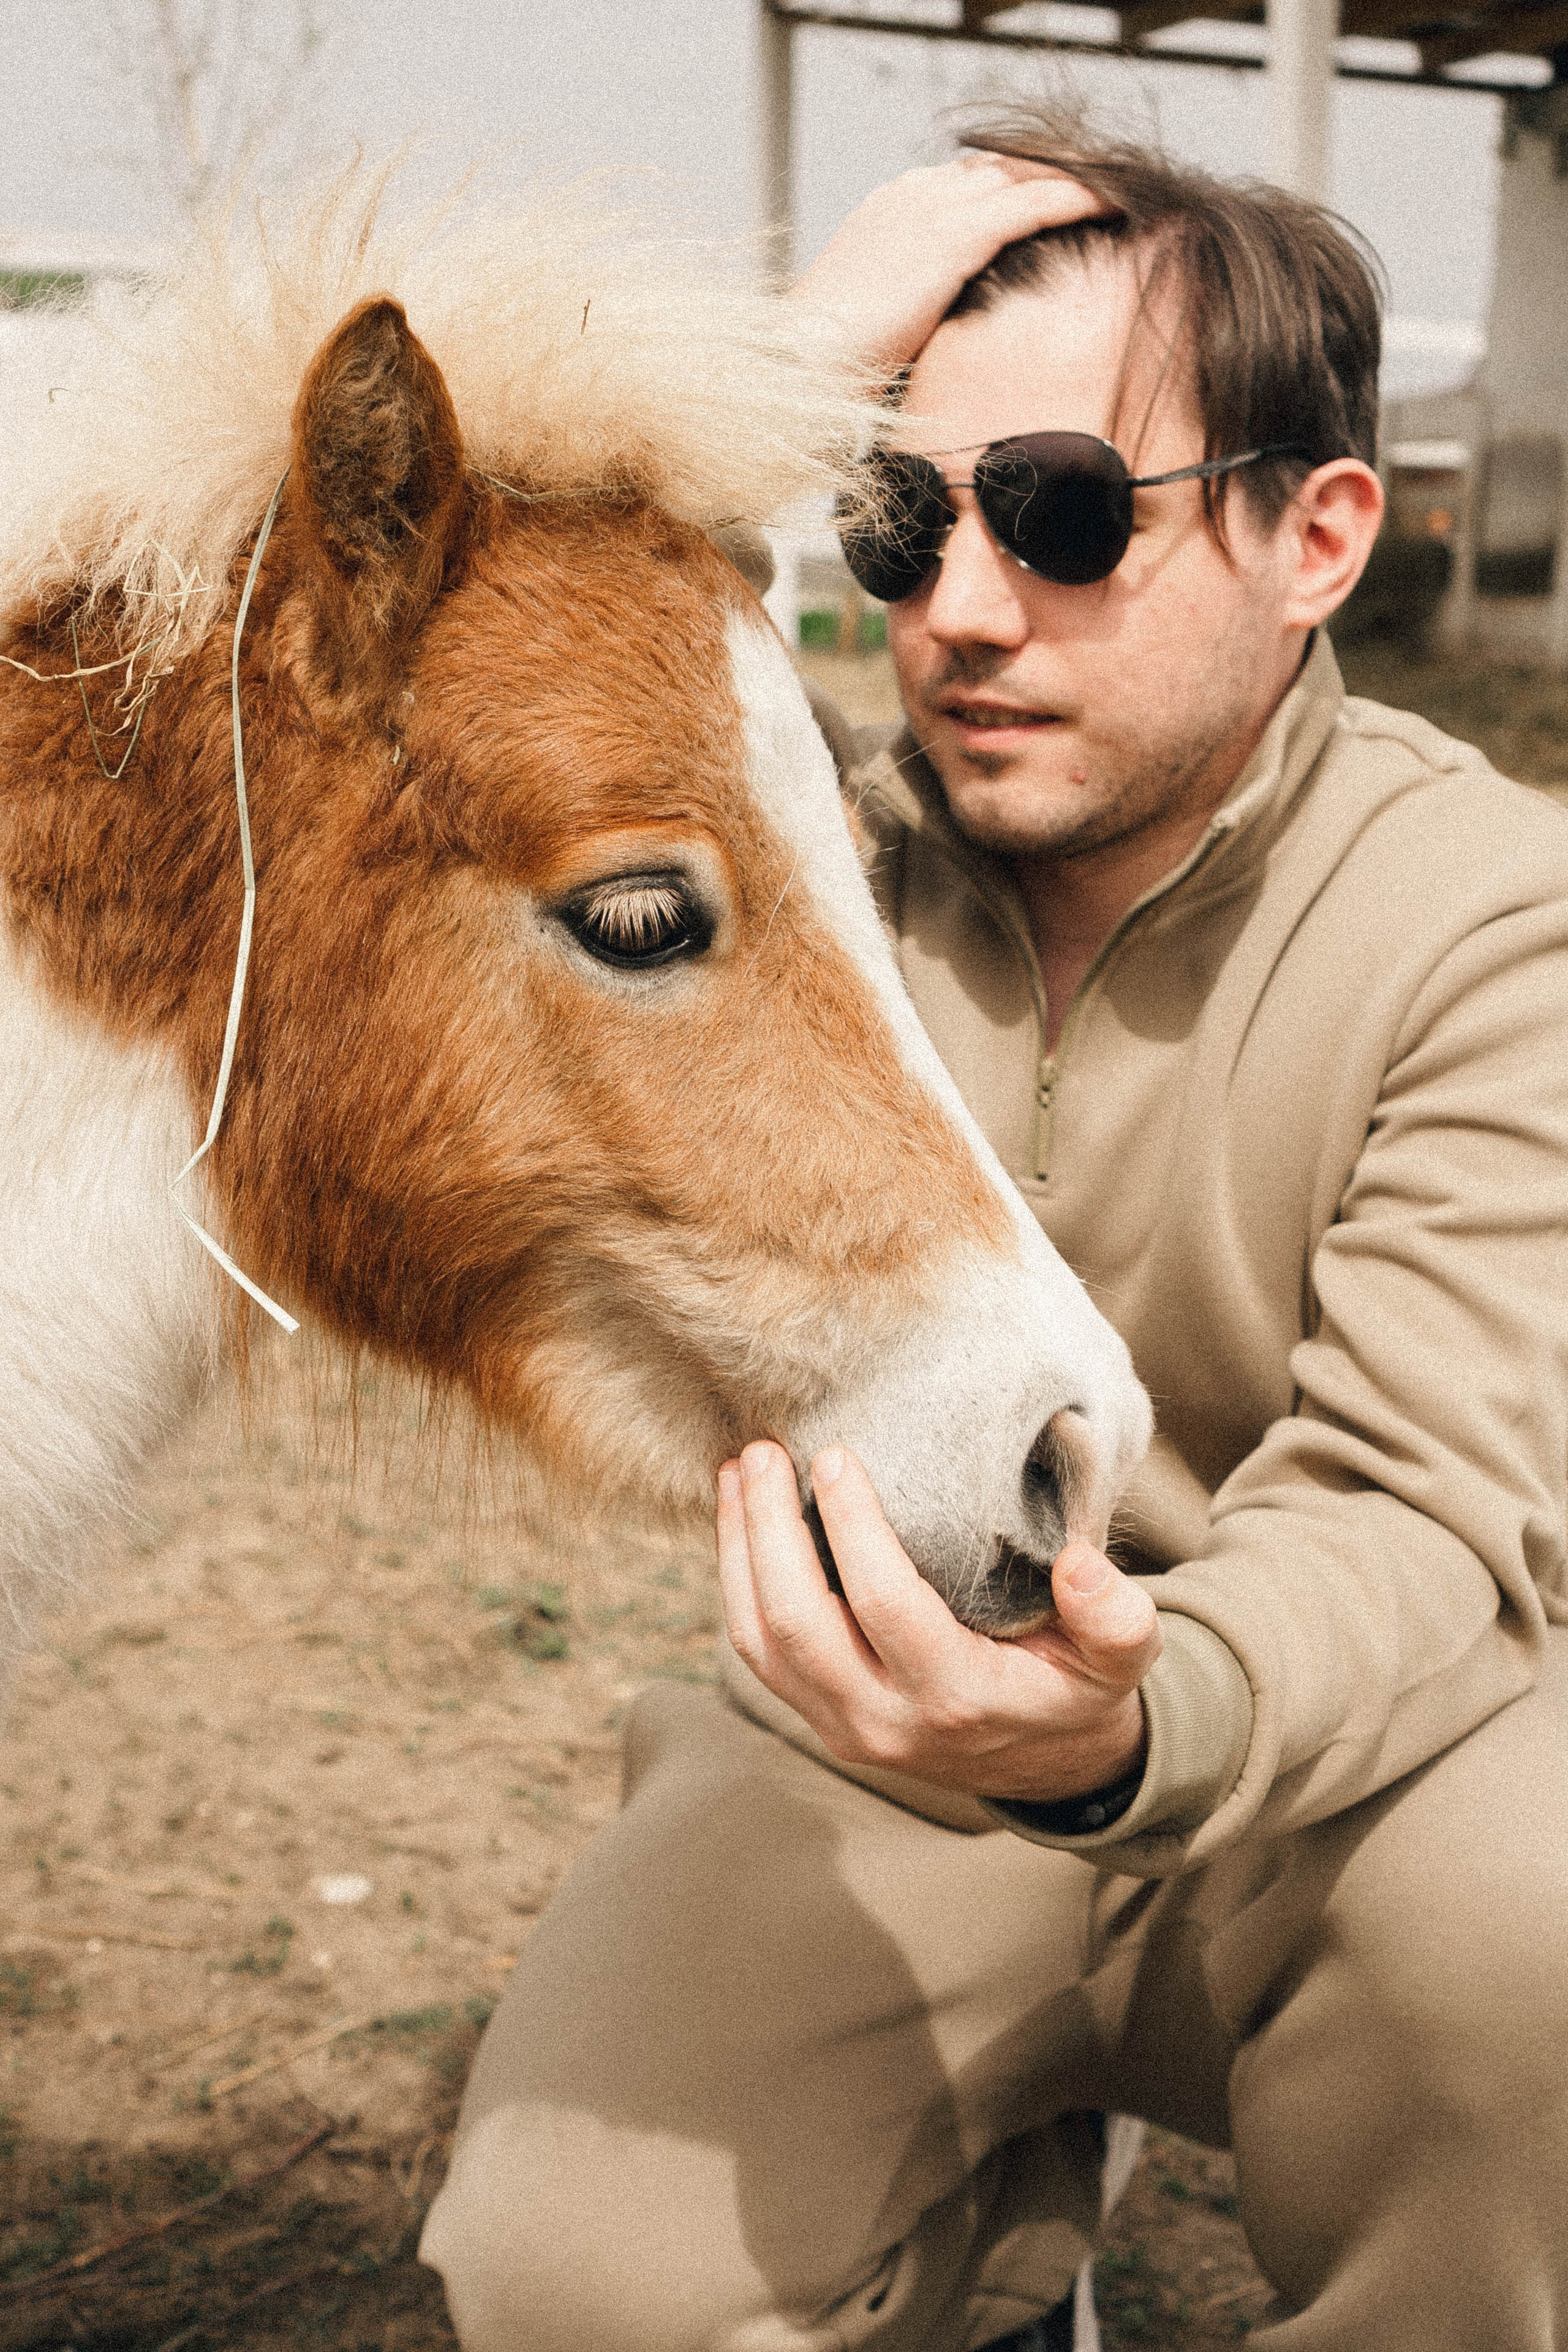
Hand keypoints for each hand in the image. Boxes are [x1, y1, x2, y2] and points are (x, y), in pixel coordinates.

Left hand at [716, 1441, 1160, 1802]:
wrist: (1047, 1766)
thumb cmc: (1076, 1689)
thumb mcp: (1122, 1659)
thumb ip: (1116, 1616)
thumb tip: (1077, 1564)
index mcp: (958, 1698)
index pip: (885, 1604)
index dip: (852, 1526)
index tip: (835, 1456)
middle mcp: (887, 1722)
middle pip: (799, 1625)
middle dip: (769, 1531)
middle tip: (763, 1452)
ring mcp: (844, 1727)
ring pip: (761, 1642)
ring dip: (739, 1552)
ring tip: (737, 1474)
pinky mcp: (819, 1719)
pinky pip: (758, 1654)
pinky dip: (738, 1584)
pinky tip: (739, 1521)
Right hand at [790, 154, 1116, 378]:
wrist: (800, 363)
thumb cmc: (828, 364)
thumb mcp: (875, 325)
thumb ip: (909, 311)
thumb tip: (934, 341)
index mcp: (888, 212)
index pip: (964, 182)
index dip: (1011, 187)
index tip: (1046, 201)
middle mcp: (912, 197)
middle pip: (999, 167)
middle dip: (1047, 174)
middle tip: (1096, 188)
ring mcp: (932, 211)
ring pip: (1021, 176)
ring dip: (1071, 179)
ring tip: (1115, 189)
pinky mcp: (954, 237)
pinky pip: (1030, 203)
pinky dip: (1072, 198)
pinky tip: (1107, 203)